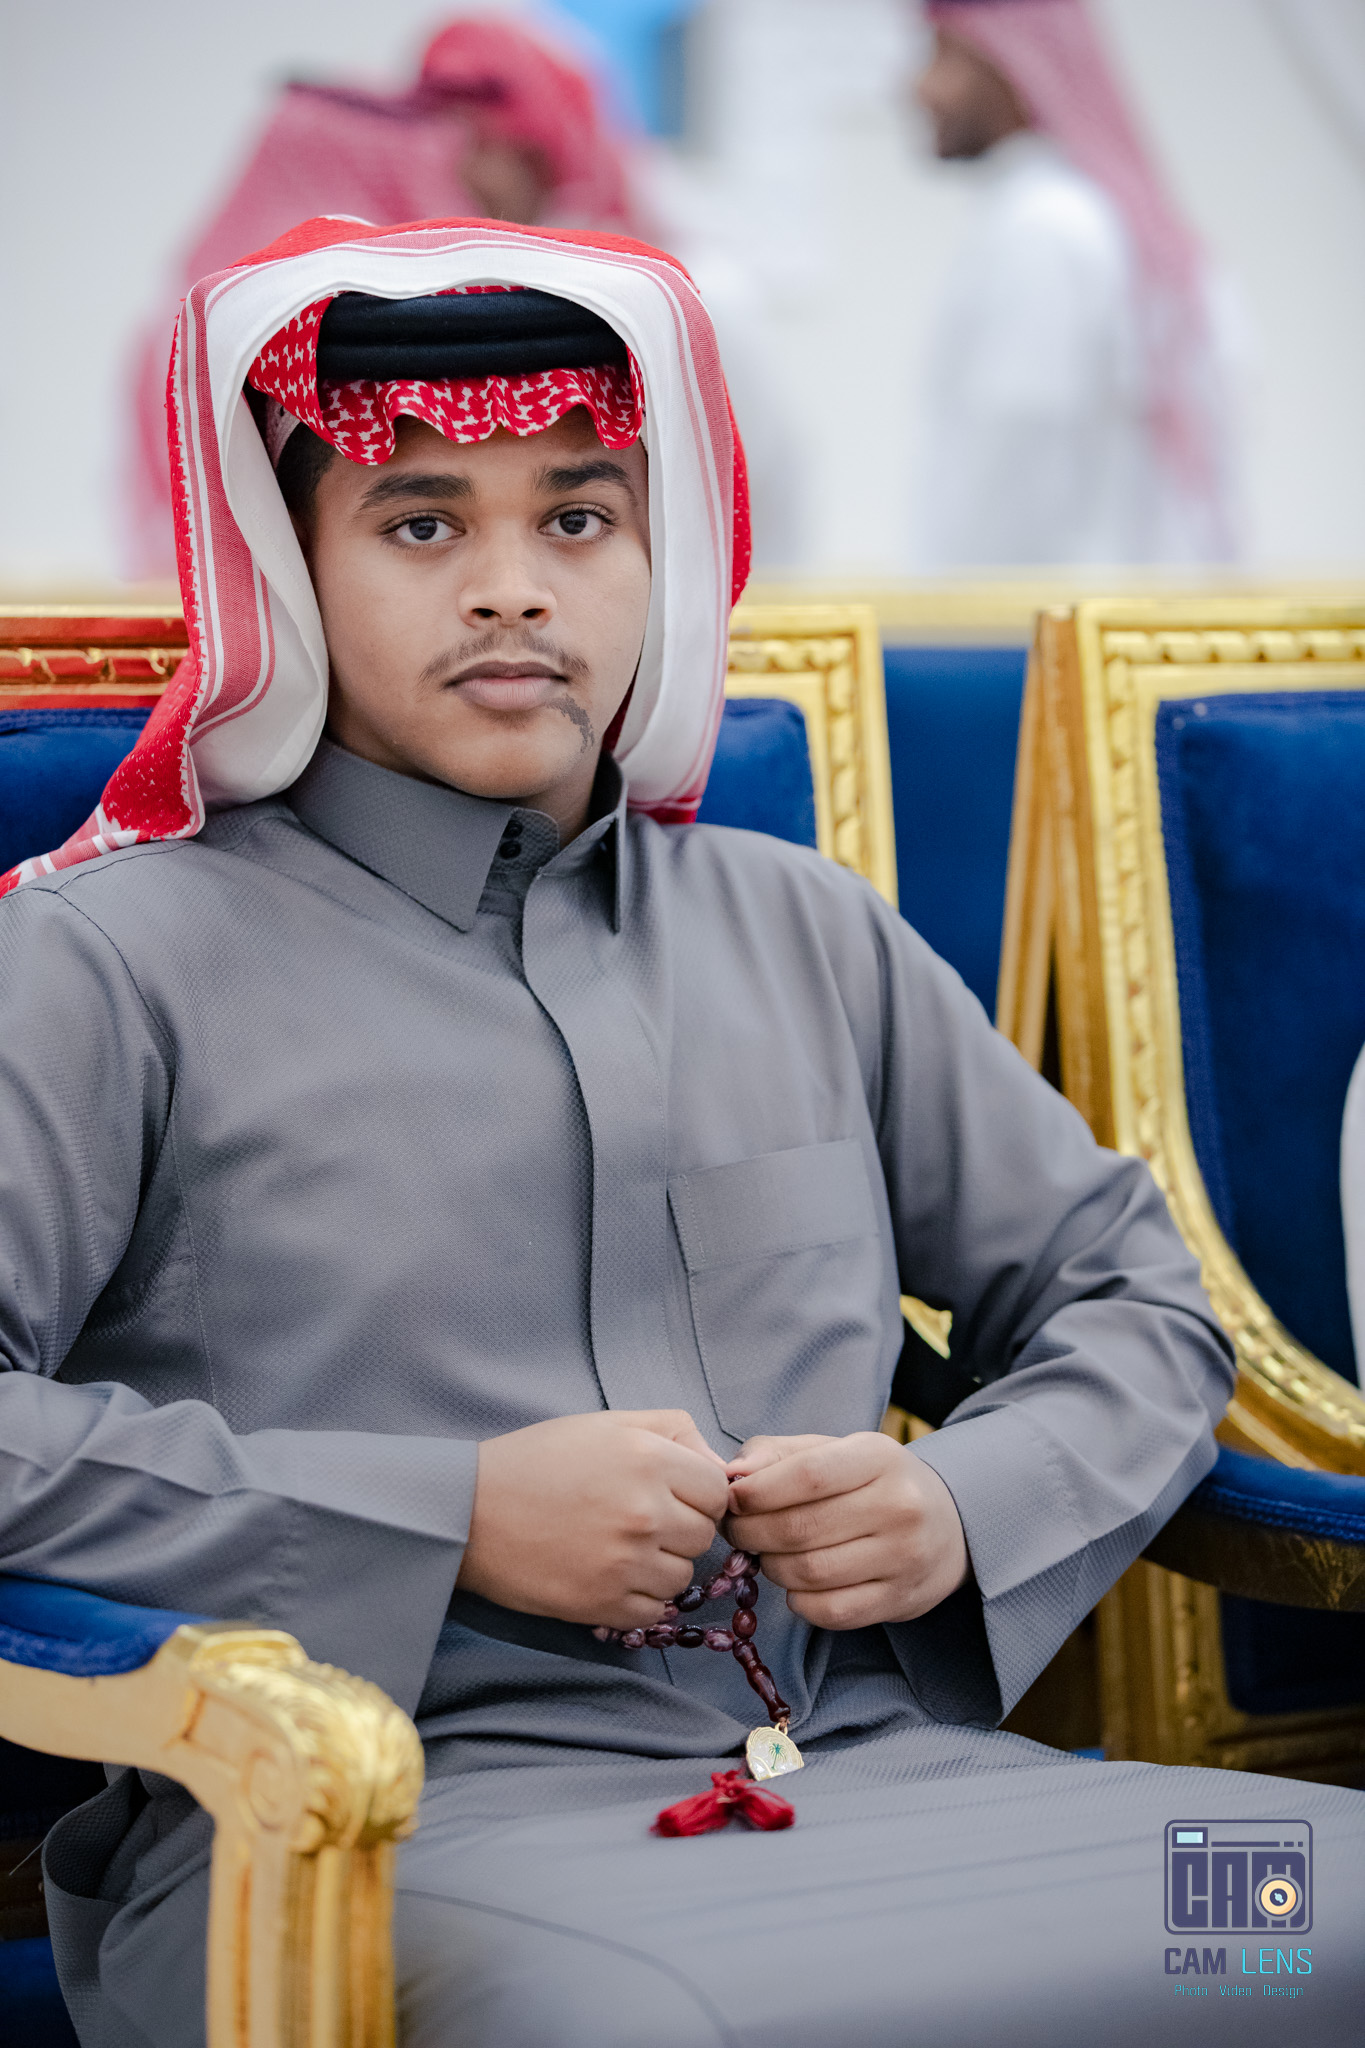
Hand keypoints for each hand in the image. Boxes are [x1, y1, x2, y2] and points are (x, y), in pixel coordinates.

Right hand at [458, 1410, 728, 1628]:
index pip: (719, 1491)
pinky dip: (639, 1596)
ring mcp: (626, 1562)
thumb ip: (675, 1431)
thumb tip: (724, 1469)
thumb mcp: (608, 1424)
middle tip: (636, 1518)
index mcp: (649, 1458)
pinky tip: (608, 1573)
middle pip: (705, 1535)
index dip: (698, 1493)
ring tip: (618, 1546)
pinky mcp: (604, 1604)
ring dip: (661, 1565)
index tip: (671, 1494)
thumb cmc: (539, 1460)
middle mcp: (645, 1511)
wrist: (471, 1511)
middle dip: (680, 1527)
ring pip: (684, 1575)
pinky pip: (655, 1610)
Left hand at [724, 1431, 968, 1629]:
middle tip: (736, 1531)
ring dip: (771, 1567)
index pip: (807, 1476)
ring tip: (766, 1554)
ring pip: (810, 1573)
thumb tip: (731, 1475)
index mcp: (879, 1457)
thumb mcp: (833, 1451)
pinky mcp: (901, 1600)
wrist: (948, 1523)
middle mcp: (899, 1506)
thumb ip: (778, 1455)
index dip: (757, 1492)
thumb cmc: (872, 1481)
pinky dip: (798, 1601)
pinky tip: (797, 1583)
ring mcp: (904, 1557)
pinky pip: (830, 1611)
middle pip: (801, 1529)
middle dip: (751, 1533)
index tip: (732, 1501)